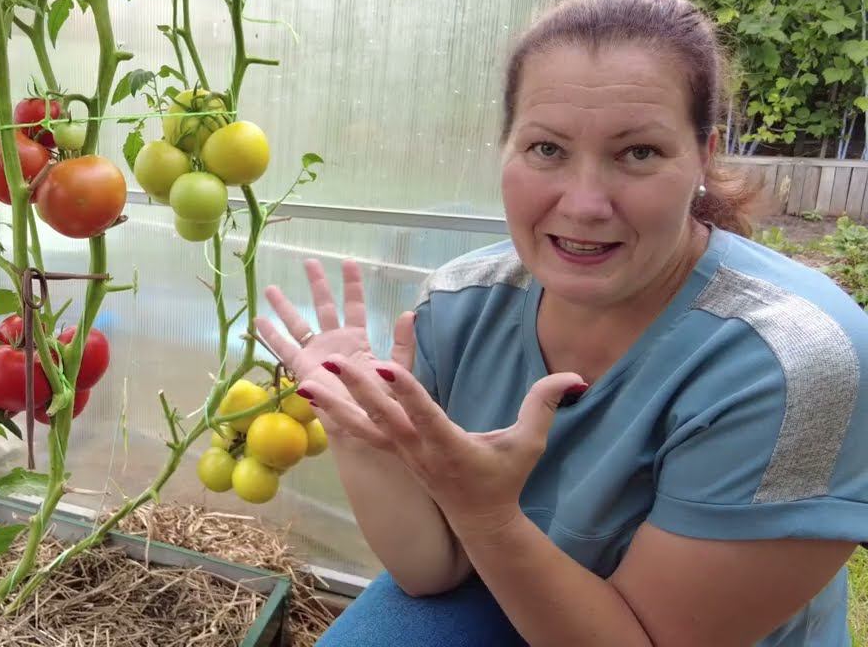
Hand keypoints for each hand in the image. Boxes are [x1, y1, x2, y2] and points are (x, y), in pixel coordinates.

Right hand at [254, 259, 415, 446]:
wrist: (365, 426)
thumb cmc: (384, 401)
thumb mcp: (399, 369)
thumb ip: (403, 343)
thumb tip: (408, 312)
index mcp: (357, 340)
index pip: (354, 306)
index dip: (352, 285)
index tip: (348, 262)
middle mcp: (334, 342)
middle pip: (324, 306)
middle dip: (317, 284)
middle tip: (309, 262)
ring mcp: (316, 354)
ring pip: (299, 323)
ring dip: (285, 306)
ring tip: (271, 288)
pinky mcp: (303, 368)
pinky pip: (284, 348)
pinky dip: (270, 335)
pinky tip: (258, 320)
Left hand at [300, 350, 584, 535]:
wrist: (479, 519)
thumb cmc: (504, 477)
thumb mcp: (529, 443)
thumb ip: (545, 404)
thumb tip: (576, 375)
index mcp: (449, 444)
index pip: (425, 414)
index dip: (406, 392)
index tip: (387, 368)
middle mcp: (418, 449)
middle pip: (384, 416)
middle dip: (359, 389)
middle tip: (334, 360)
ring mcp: (400, 453)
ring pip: (361, 426)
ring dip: (333, 403)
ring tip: (304, 380)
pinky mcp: (391, 453)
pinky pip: (357, 432)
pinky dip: (334, 414)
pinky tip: (309, 395)